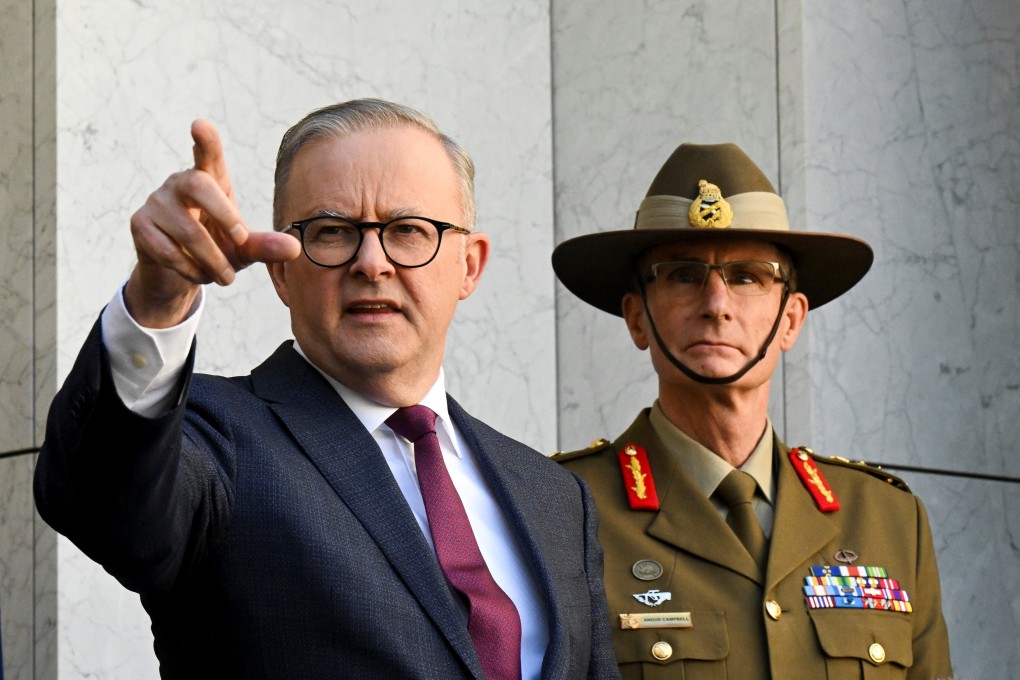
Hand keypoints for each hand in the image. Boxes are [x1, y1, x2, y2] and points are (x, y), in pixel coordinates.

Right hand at [125, 120, 300, 327]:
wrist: (179, 273)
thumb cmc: (216, 249)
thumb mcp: (244, 249)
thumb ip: (265, 245)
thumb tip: (295, 248)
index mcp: (210, 180)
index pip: (208, 155)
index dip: (207, 141)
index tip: (200, 125)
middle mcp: (180, 183)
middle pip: (198, 184)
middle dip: (223, 213)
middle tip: (241, 240)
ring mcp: (157, 202)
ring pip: (187, 229)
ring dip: (211, 259)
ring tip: (225, 277)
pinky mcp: (140, 224)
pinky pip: (167, 249)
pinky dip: (190, 269)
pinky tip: (200, 276)